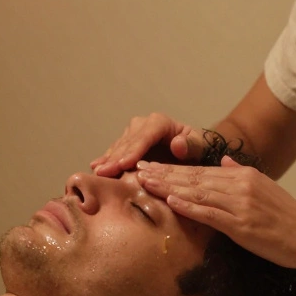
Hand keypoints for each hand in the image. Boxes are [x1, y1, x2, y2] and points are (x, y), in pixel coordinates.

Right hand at [90, 113, 206, 176]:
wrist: (193, 149)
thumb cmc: (198, 147)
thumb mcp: (200, 146)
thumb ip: (191, 145)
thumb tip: (177, 144)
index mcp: (160, 122)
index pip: (144, 137)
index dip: (133, 151)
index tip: (124, 164)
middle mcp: (143, 124)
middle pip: (128, 143)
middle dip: (116, 158)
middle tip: (104, 173)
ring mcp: (133, 133)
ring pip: (118, 147)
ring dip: (108, 160)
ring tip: (98, 172)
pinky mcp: (127, 144)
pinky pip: (115, 152)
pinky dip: (106, 159)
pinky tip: (95, 166)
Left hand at [136, 156, 295, 269]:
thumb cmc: (286, 217)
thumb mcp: (265, 187)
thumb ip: (241, 173)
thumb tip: (226, 161)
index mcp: (243, 175)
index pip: (200, 170)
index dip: (172, 168)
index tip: (151, 165)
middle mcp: (239, 185)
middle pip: (193, 178)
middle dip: (163, 174)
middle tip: (138, 169)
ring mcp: (239, 204)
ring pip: (196, 192)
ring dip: (168, 187)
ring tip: (145, 183)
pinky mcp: (241, 225)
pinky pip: (209, 214)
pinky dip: (188, 207)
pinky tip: (169, 202)